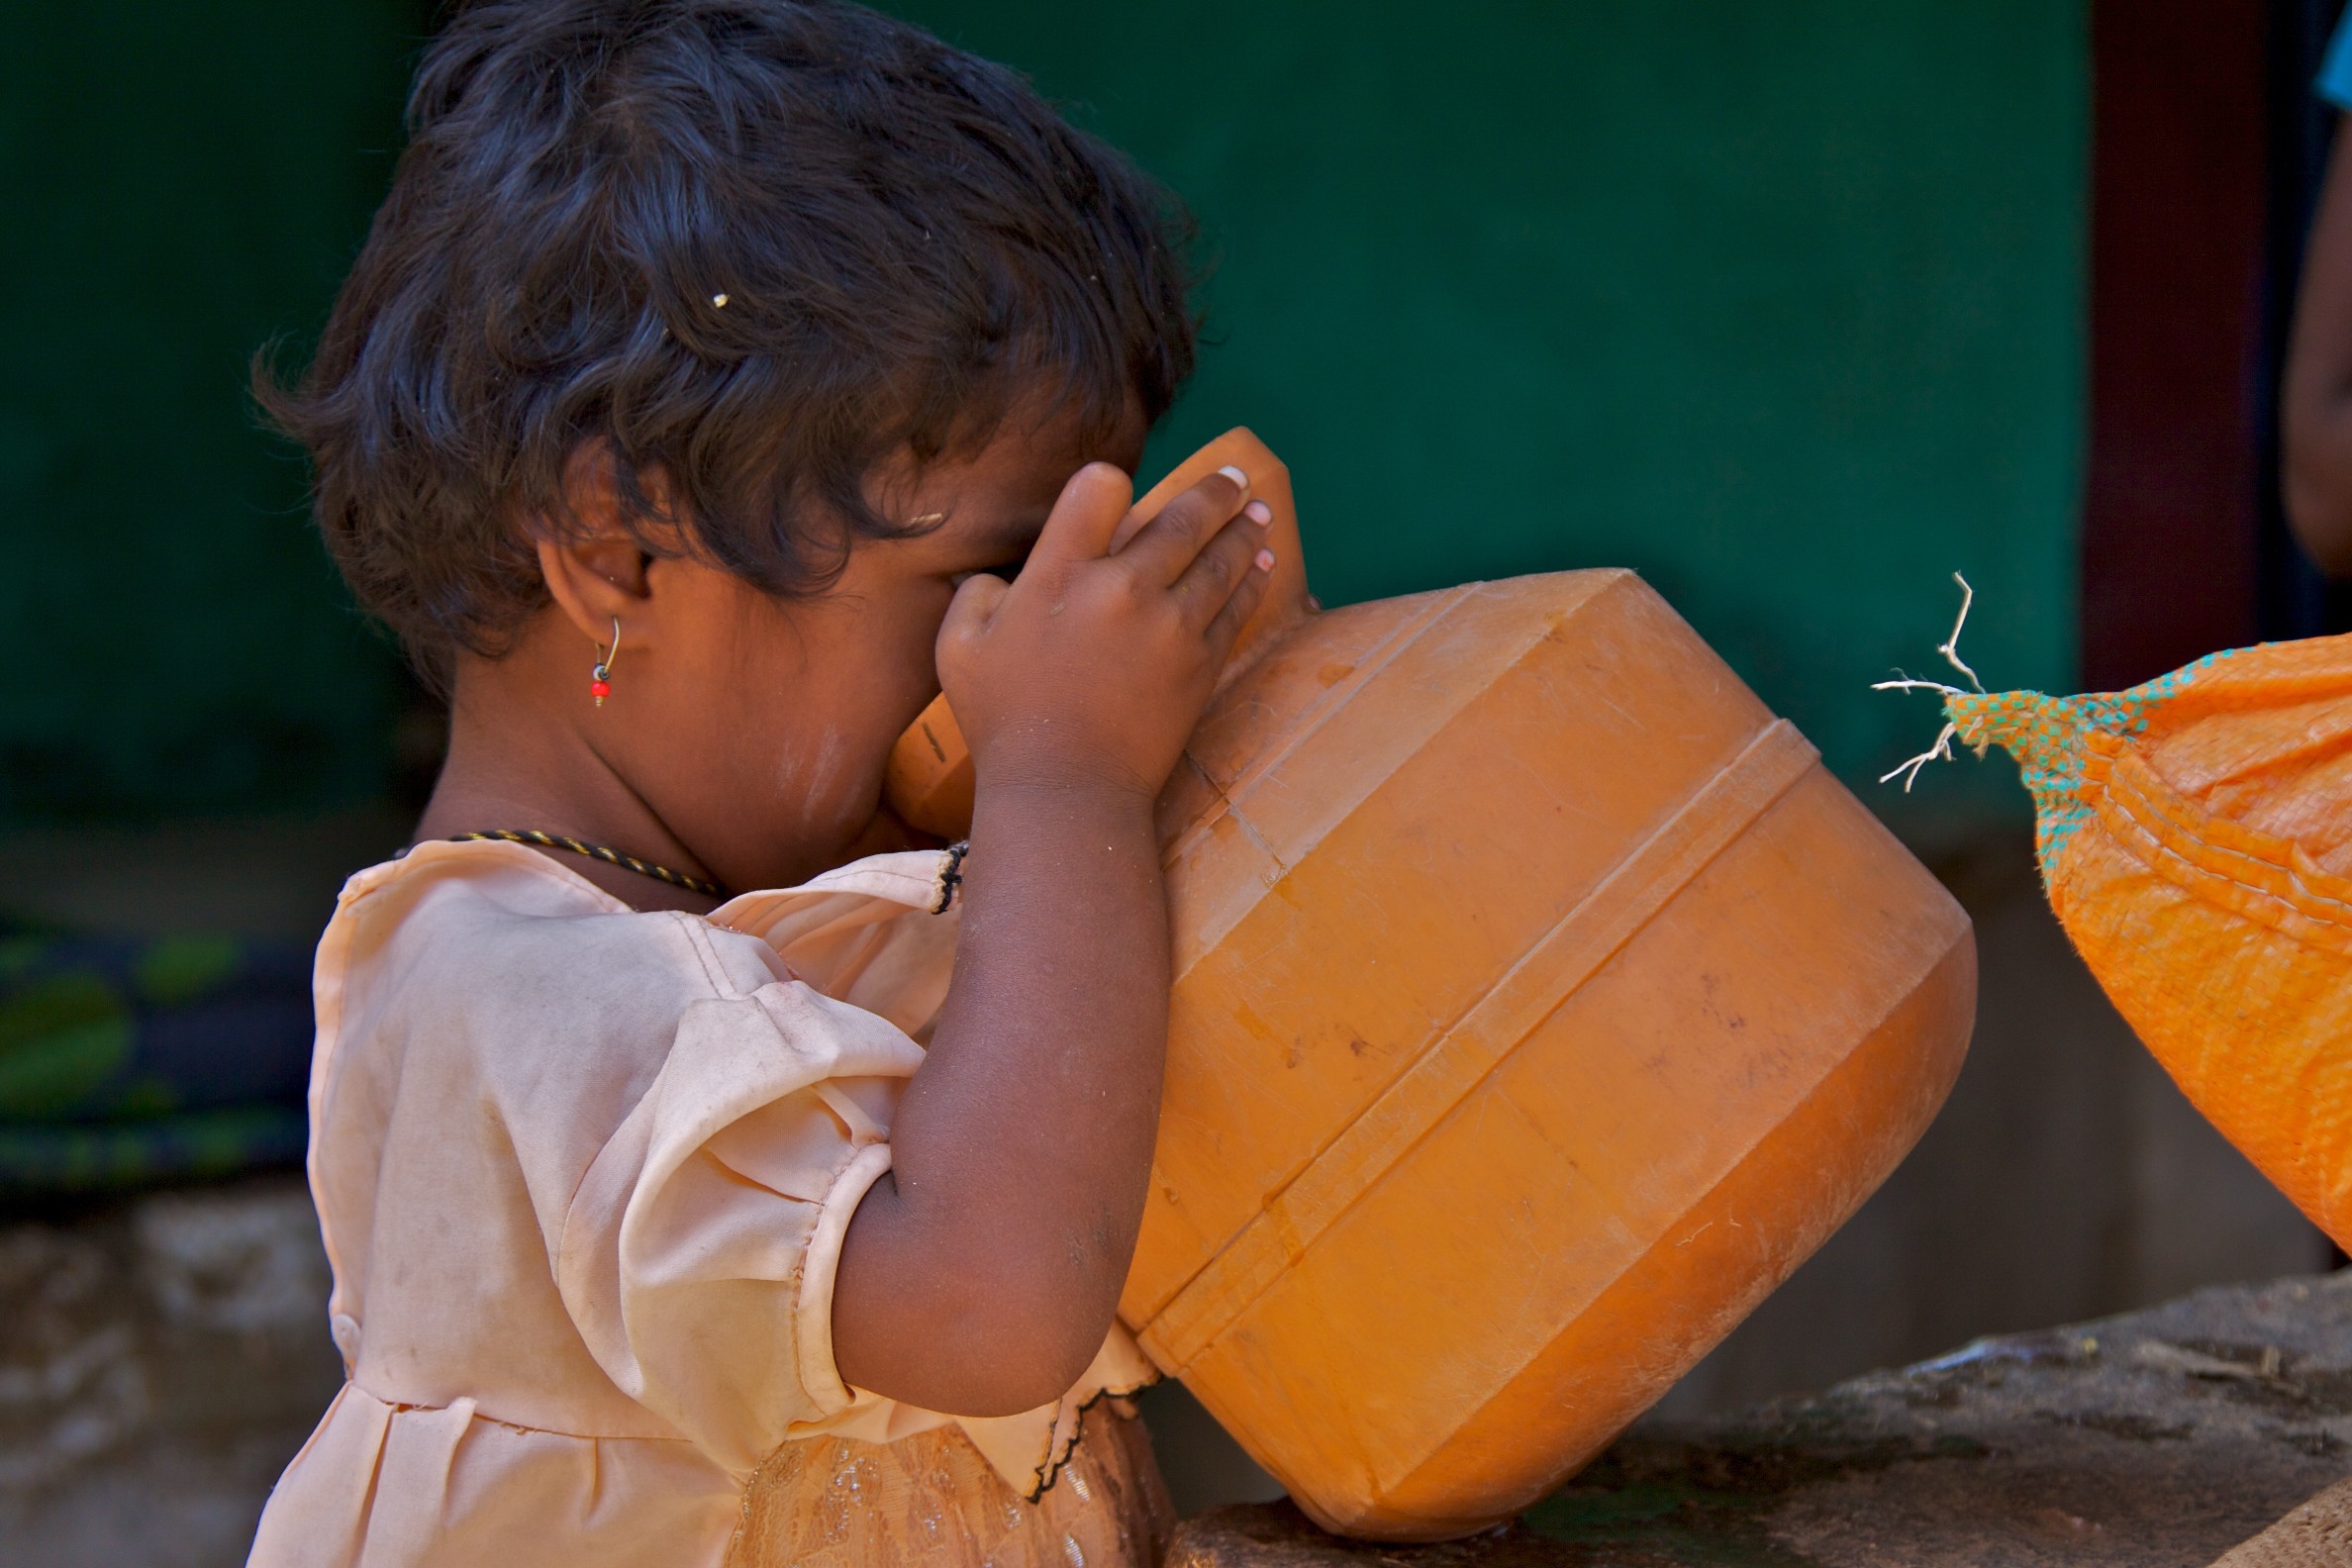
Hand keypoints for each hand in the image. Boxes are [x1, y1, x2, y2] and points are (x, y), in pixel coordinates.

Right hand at [936, 460, 1275, 800]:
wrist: (1067, 790)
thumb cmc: (1005, 721)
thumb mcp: (959, 648)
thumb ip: (977, 594)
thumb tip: (1001, 577)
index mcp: (1058, 574)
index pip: (1098, 490)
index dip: (1111, 483)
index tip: (1122, 488)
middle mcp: (1120, 587)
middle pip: (1180, 519)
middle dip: (1213, 493)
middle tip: (1233, 479)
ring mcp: (1168, 624)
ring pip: (1219, 560)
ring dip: (1244, 531)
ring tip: (1257, 513)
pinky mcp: (1199, 662)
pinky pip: (1235, 607)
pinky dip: (1252, 580)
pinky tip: (1263, 564)